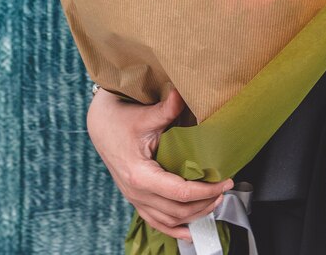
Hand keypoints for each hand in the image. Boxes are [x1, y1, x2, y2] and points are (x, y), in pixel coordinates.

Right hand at [87, 87, 232, 240]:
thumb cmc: (121, 120)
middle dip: (206, 202)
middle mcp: (136, 192)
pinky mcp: (136, 198)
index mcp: (140, 175)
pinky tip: (189, 232)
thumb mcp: (146, 115)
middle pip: (178, 210)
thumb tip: (184, 94)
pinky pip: (156, 221)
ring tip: (215, 202)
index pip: (181, 193)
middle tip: (225, 188)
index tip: (225, 181)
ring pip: (169, 219)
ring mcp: (135, 198)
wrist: (100, 125)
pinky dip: (174, 229)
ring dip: (195, 215)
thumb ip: (168, 109)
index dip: (207, 190)